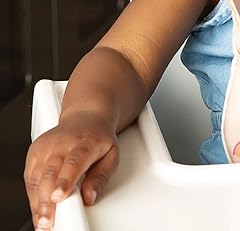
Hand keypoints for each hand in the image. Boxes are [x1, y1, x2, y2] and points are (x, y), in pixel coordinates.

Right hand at [24, 111, 118, 229]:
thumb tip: (90, 197)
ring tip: (43, 220)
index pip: (73, 162)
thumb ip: (101, 177)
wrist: (87, 117)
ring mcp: (46, 146)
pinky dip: (33, 195)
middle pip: (50, 173)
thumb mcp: (111, 155)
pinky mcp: (35, 151)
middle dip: (47, 200)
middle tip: (48, 220)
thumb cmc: (99, 138)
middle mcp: (63, 143)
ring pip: (37, 177)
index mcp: (85, 142)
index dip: (64, 181)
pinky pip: (30, 177)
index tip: (59, 197)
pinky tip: (39, 208)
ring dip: (38, 202)